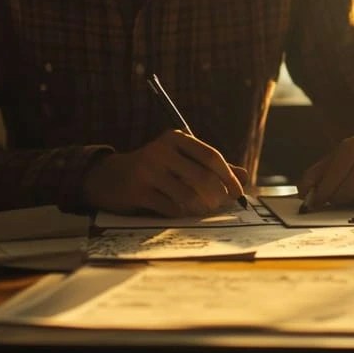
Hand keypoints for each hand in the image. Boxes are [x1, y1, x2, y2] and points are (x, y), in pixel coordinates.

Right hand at [82, 130, 246, 216]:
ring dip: (202, 207)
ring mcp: (148, 171)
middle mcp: (161, 151)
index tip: (239, 193)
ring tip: (203, 209)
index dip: (229, 177)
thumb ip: (212, 167)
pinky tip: (183, 212)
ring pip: (188, 195)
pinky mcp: (138, 191)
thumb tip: (244, 177)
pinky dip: (182, 213)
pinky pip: (171, 208)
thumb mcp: (182, 160)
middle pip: (203, 177)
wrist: (109, 177)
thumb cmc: (155, 169)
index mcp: (175, 139)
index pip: (212, 156)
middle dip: (218, 196)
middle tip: (221, 205)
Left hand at [297, 136, 353, 209]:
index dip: (325, 189)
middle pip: (351, 186)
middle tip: (330, 203)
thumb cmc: (345, 165)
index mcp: (352, 144)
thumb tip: (304, 193)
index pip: (337, 171)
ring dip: (352, 203)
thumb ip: (312, 177)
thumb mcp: (328, 165)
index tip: (317, 202)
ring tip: (345, 198)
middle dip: (337, 199)